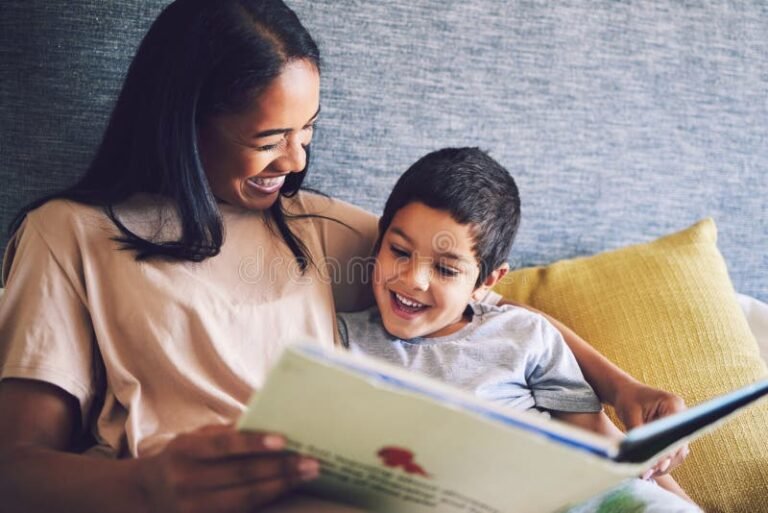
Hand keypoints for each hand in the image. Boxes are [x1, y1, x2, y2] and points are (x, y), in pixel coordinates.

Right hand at [139, 424, 318, 512]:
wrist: (146, 495)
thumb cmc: (183, 457)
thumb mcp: (195, 438)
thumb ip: (226, 432)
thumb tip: (265, 418)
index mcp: (185, 451)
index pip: (224, 446)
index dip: (254, 443)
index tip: (283, 440)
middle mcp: (187, 481)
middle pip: (241, 475)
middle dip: (280, 468)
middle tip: (311, 461)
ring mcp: (194, 508)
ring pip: (246, 498)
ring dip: (281, 486)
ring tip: (307, 474)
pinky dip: (268, 500)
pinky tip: (288, 490)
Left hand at [613, 381, 689, 478]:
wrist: (626, 392)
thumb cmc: (627, 399)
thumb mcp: (630, 415)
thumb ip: (639, 433)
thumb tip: (643, 456)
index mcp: (673, 405)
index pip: (676, 432)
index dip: (668, 449)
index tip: (658, 464)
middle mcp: (681, 415)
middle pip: (680, 444)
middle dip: (666, 460)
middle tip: (650, 472)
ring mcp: (679, 425)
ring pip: (678, 451)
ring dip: (664, 464)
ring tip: (648, 474)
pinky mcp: (673, 433)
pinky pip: (671, 450)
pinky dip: (662, 460)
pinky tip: (649, 470)